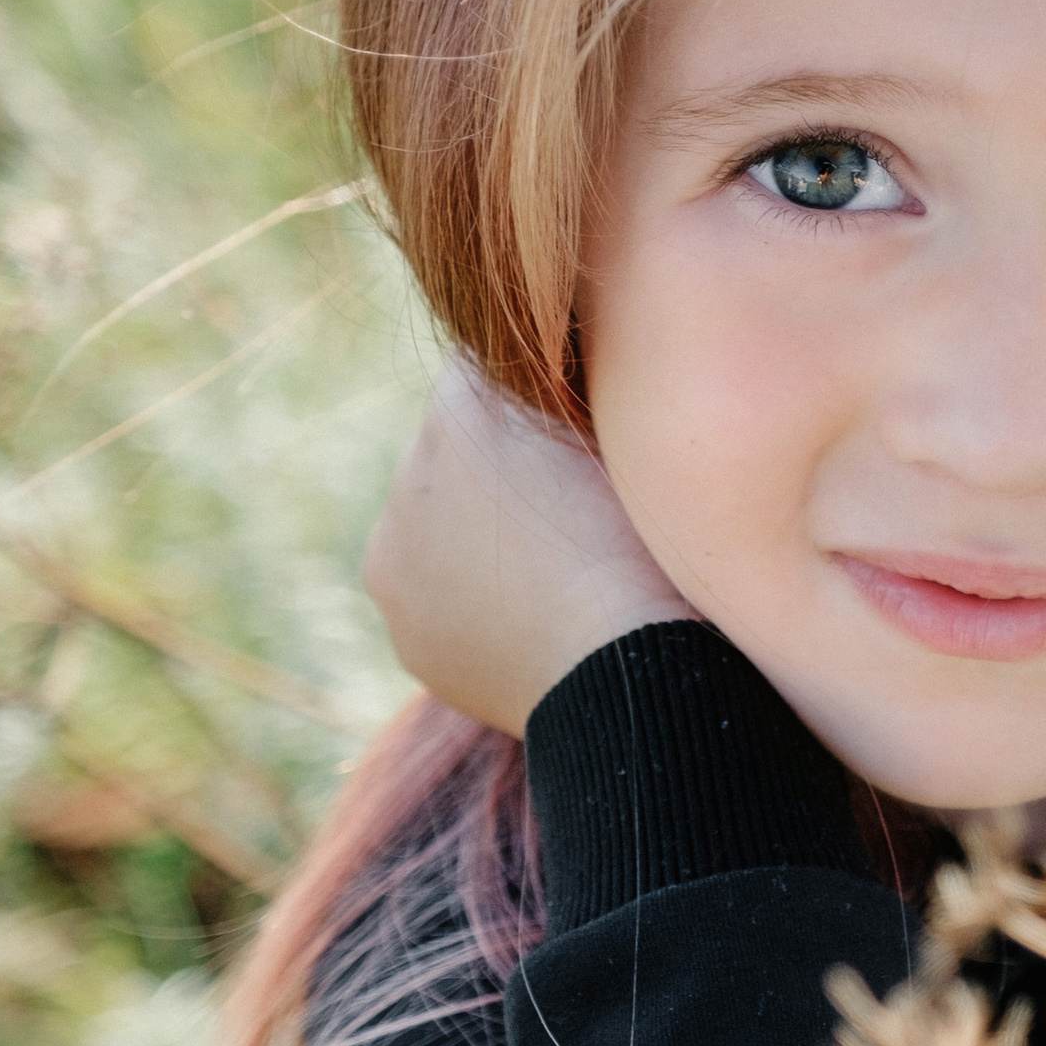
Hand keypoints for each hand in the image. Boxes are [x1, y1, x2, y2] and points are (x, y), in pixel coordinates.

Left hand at [364, 359, 695, 736]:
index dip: (547, 396)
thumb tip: (563, 369)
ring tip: (560, 570)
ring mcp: (395, 563)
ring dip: (482, 535)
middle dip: (504, 467)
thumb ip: (578, 387)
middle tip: (578, 509)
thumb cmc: (649, 546)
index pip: (495, 371)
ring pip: (442, 526)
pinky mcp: (408, 636)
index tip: (587, 427)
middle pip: (459, 449)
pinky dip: (477, 601)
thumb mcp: (628, 434)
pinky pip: (440, 598)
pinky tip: (538, 617)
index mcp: (460, 410)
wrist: (630, 675)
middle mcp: (408, 478)